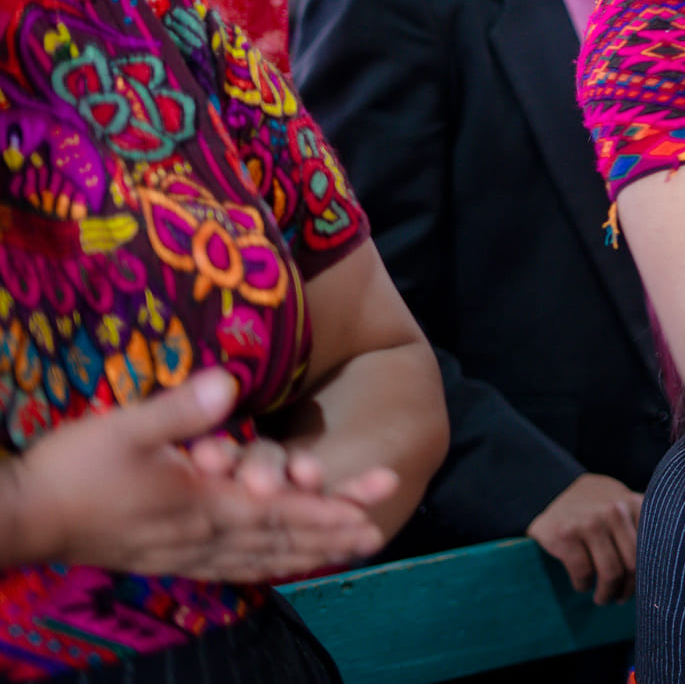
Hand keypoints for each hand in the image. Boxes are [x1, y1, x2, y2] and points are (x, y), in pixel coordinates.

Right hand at [12, 370, 387, 582]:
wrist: (23, 520)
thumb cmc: (73, 470)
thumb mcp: (124, 428)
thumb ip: (179, 411)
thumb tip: (229, 385)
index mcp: (204, 504)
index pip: (283, 508)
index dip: (332, 505)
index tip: (376, 501)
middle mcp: (205, 535)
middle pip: (283, 537)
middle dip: (333, 532)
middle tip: (379, 531)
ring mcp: (186, 553)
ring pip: (262, 558)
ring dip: (307, 553)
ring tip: (346, 551)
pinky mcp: (167, 559)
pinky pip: (231, 568)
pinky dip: (265, 566)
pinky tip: (276, 565)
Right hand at [528, 473, 642, 605]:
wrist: (551, 487)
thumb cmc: (595, 504)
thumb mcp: (622, 503)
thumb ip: (641, 524)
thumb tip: (663, 565)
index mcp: (634, 504)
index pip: (652, 549)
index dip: (648, 576)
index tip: (643, 588)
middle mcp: (614, 511)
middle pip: (633, 565)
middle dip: (628, 589)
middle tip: (620, 598)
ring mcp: (590, 523)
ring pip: (610, 572)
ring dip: (606, 593)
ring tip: (603, 598)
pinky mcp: (566, 535)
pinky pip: (583, 572)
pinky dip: (583, 585)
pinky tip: (583, 585)